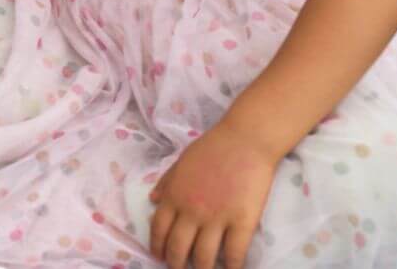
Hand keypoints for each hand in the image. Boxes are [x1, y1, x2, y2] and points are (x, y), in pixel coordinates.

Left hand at [148, 121, 279, 268]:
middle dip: (176, 264)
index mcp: (174, 196)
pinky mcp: (242, 222)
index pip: (159, 229)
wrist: (244, 141)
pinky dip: (231, 267)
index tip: (159, 256)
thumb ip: (166, 182)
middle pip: (178, 248)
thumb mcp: (180, 162)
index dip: (157, 246)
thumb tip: (152, 200)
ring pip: (204, 256)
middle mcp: (191, 211)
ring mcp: (217, 218)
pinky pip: (234, 253)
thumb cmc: (211, 148)